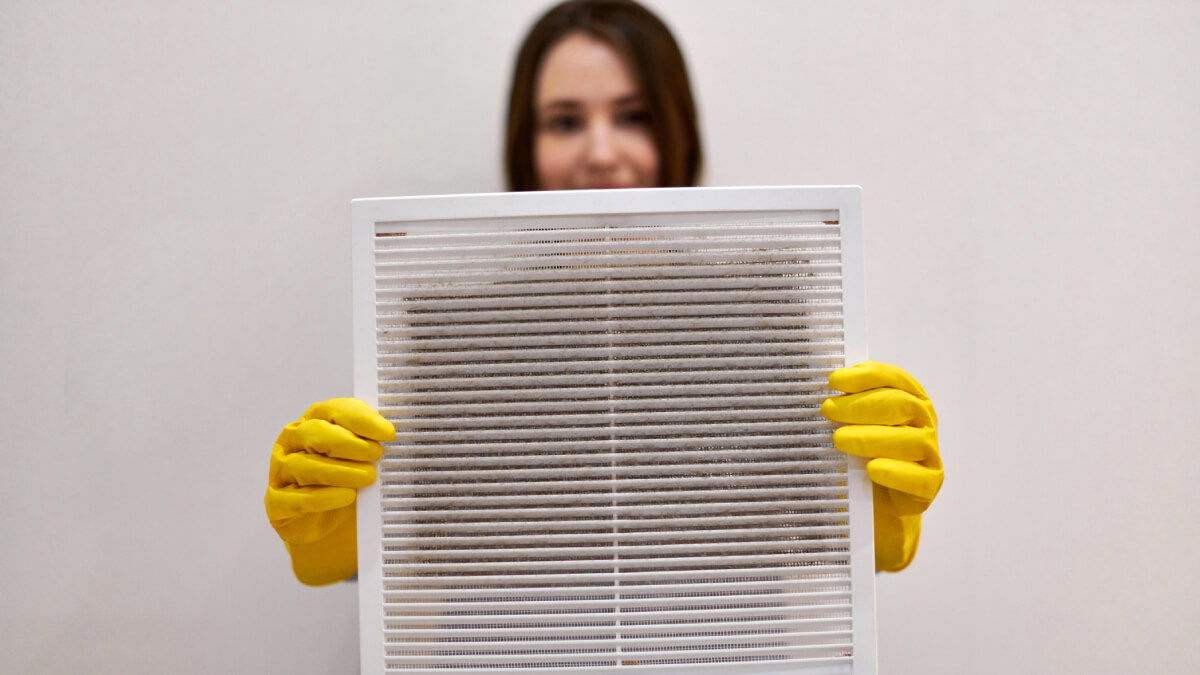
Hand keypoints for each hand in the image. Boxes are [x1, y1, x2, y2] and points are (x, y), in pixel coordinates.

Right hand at [264, 398, 394, 585]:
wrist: (327, 525)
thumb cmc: (344, 480)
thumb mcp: (359, 457)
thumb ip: (371, 442)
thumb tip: (395, 435)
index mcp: (314, 420)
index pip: (334, 410)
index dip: (362, 420)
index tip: (388, 433)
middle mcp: (293, 441)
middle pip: (315, 433)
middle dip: (350, 443)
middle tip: (376, 455)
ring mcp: (281, 471)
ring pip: (304, 465)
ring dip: (340, 471)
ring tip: (368, 478)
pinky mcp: (277, 502)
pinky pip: (297, 498)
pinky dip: (324, 497)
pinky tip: (346, 497)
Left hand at [820, 361, 942, 571]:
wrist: (878, 505)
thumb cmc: (863, 456)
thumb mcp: (853, 427)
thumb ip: (846, 407)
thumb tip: (821, 393)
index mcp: (909, 399)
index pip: (893, 378)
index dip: (865, 376)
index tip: (833, 381)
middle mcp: (924, 423)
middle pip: (900, 404)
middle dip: (861, 404)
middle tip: (828, 410)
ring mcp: (930, 454)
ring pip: (910, 440)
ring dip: (871, 437)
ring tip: (839, 439)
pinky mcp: (929, 485)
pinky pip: (917, 478)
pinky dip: (894, 471)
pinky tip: (871, 469)